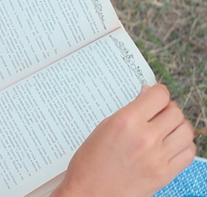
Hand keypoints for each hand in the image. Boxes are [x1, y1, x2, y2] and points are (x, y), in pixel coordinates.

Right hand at [52, 84, 195, 196]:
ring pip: (186, 130)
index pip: (159, 95)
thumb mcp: (103, 128)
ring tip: (165, 129)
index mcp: (126, 122)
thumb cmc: (90, 163)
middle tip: (157, 113)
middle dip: (167, 109)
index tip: (153, 95)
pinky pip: (188, 152)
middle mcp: (145, 138)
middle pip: (175, 111)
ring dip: (177, 126)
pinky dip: (183, 145)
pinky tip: (170, 145)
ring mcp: (158, 157)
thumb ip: (128, 111)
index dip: (157, 92)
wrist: (90, 194)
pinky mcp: (165, 174)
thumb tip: (146, 95)